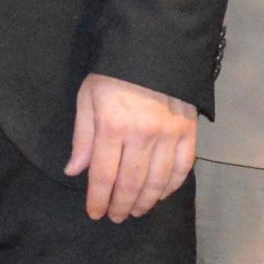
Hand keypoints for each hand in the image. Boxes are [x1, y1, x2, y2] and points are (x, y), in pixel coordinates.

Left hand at [68, 73, 198, 223]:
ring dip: (146, 201)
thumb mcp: (88, 98)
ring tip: (136, 210)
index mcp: (113, 127)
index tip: (95, 213)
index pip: (104, 175)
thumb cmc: (113, 73)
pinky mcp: (189, 131)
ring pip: (158, 181)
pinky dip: (172, 186)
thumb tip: (75, 172)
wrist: (154, 47)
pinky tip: (161, 194)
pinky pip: (183, 167)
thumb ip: (83, 137)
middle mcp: (143, 135)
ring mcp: (170, 134)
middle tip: (116, 217)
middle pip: (131, 183)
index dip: (98, 199)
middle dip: (121, 205)